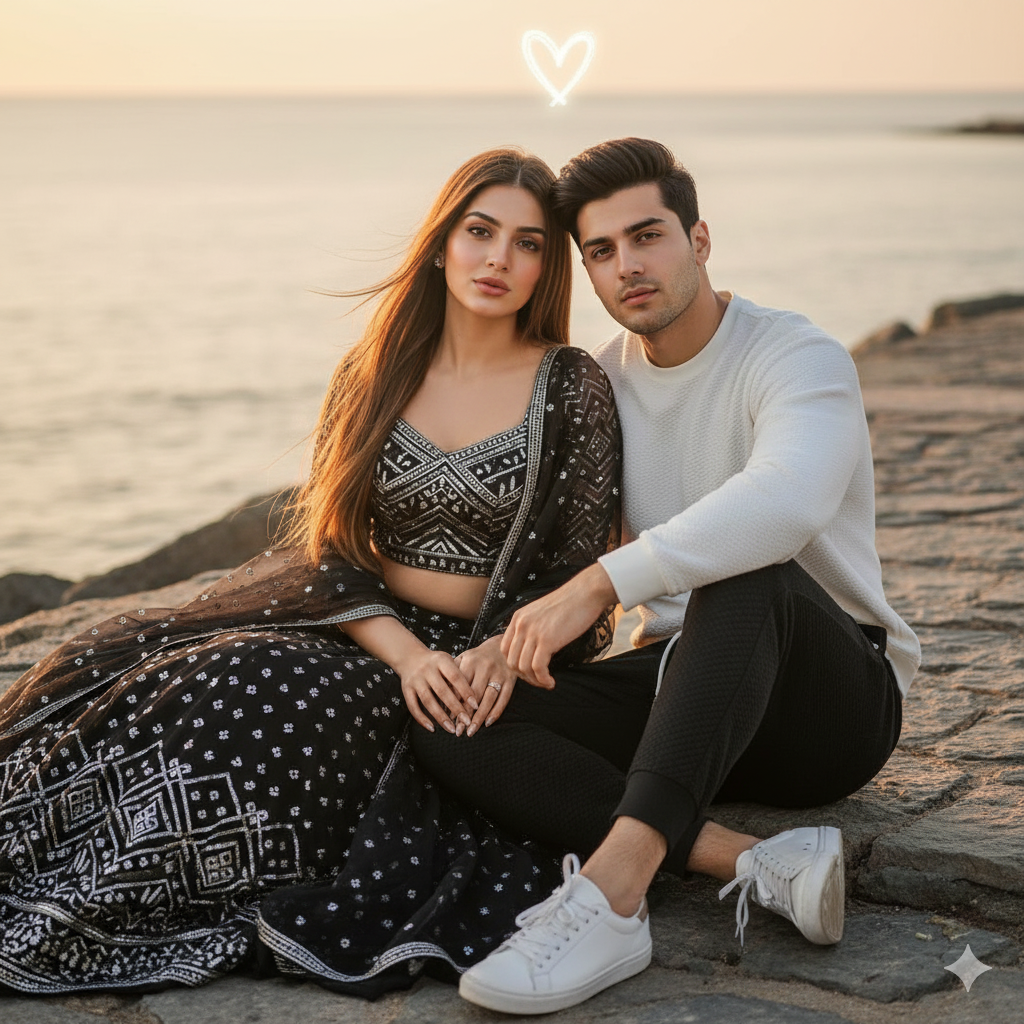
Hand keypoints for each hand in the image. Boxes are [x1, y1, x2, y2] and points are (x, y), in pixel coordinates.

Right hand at [393, 646, 477, 734]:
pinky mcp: (406, 689)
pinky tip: (432, 728)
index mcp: (441, 660)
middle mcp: (427, 669)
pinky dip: (422, 719)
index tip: (476, 706)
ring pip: (428, 701)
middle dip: (456, 708)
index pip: (456, 677)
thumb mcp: (447, 661)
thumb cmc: (435, 663)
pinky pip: (413, 707)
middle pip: (442, 691)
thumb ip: (458, 675)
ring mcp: (415, 680)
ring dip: (440, 717)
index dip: (466, 691)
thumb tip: (472, 699)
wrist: (410, 657)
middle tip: (466, 722)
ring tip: (451, 729)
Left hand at [455, 636, 516, 735]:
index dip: (454, 703)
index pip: (460, 686)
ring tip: (471, 731)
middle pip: (474, 695)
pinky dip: (496, 712)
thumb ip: (454, 674)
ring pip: (488, 699)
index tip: (448, 719)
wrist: (502, 644)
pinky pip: (504, 698)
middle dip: (466, 714)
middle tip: (459, 731)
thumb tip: (441, 697)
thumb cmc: (478, 656)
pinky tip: (488, 723)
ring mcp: (499, 674)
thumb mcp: (464, 658)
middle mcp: (485, 667)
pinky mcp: (511, 679)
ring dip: (479, 717)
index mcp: (470, 661)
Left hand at [501, 563, 616, 688]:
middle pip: (511, 661)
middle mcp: (521, 625)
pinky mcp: (547, 640)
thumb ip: (533, 627)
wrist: (586, 592)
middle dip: (524, 676)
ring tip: (546, 682)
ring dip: (534, 680)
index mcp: (518, 618)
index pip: (505, 649)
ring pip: (523, 667)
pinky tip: (551, 682)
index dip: (515, 665)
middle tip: (539, 680)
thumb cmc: (570, 603)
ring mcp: (533, 632)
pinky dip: (543, 680)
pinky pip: (537, 668)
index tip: (530, 671)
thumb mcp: (542, 613)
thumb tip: (534, 649)